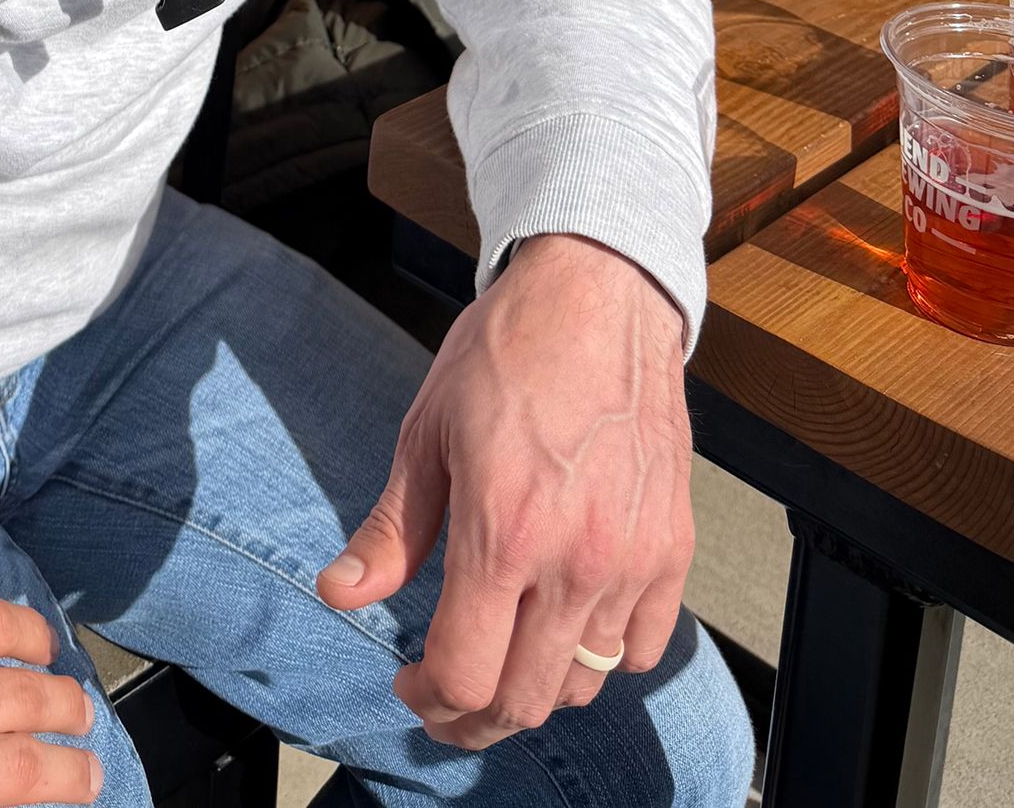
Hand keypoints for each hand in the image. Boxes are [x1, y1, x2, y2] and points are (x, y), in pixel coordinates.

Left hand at [318, 233, 693, 749]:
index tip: (409, 683)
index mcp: (503, 533)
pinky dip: (605, 656)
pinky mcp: (673, 548)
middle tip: (445, 697)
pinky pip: (643, 647)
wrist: (599, 296)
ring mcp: (633, 560)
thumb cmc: (507, 351)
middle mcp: (575, 561)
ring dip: (535, 688)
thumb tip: (339, 594)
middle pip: (524, 701)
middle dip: (473, 718)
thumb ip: (391, 529)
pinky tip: (567, 624)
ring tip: (501, 656)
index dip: (429, 698)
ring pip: (585, 683)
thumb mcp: (427, 430)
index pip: (466, 675)